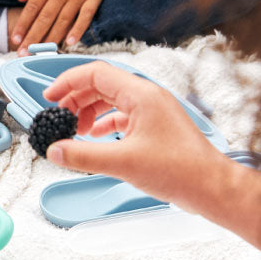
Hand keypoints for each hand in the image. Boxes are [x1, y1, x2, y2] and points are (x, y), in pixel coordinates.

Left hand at [11, 0, 113, 51]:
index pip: (31, 8)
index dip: (22, 25)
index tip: (14, 39)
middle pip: (44, 19)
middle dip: (32, 37)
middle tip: (23, 53)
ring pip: (62, 21)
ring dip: (52, 38)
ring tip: (43, 53)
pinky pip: (85, 17)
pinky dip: (78, 30)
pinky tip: (70, 43)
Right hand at [40, 62, 230, 206]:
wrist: (210, 186)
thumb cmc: (180, 170)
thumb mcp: (122, 163)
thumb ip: (83, 155)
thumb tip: (55, 150)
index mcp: (141, 94)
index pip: (95, 73)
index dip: (68, 83)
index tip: (49, 97)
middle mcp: (147, 97)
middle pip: (102, 85)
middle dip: (76, 99)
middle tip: (58, 117)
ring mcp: (153, 111)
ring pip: (112, 100)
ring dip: (89, 112)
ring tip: (74, 130)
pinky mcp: (156, 127)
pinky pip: (123, 116)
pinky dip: (104, 123)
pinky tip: (96, 137)